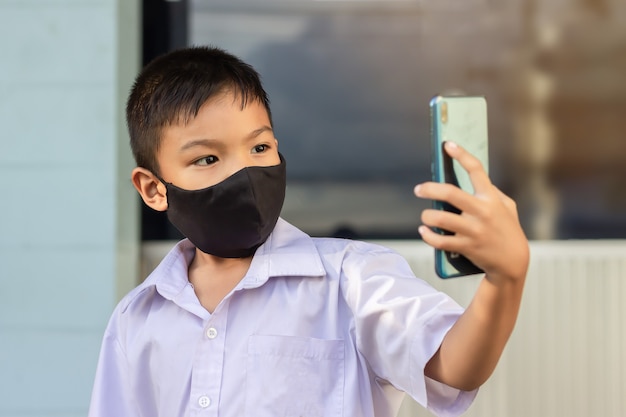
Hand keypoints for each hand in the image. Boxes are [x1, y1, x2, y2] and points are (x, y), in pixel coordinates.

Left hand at [414, 141, 528, 283]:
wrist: (513, 262)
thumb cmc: (508, 230)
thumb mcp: (508, 207)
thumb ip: (493, 192)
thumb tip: (473, 178)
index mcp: (491, 198)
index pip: (476, 170)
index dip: (461, 155)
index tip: (447, 145)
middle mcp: (482, 212)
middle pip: (450, 194)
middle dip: (430, 189)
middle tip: (418, 189)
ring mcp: (474, 230)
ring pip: (440, 219)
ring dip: (427, 217)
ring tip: (425, 216)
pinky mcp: (467, 247)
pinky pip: (440, 241)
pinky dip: (428, 236)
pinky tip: (424, 231)